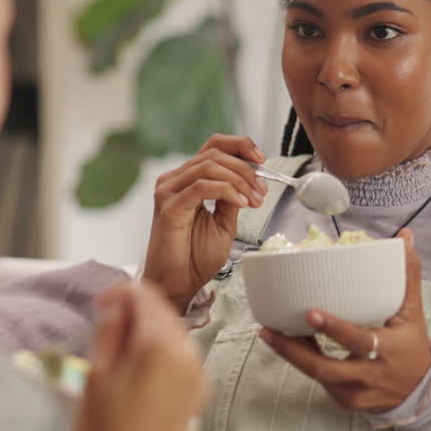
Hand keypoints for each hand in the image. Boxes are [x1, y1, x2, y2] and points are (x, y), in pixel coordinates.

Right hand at [75, 280, 204, 430]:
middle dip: (135, 309)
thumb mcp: (96, 376)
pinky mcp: (194, 399)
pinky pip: (179, 360)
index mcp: (161, 349)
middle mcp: (187, 361)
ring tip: (114, 347)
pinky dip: (157, 353)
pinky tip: (132, 368)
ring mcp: (196, 381)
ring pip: (173, 335)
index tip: (100, 303)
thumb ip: (110, 332)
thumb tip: (118, 307)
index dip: (119, 291)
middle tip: (104, 320)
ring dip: (146, 330)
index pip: (145, 295)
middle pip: (164, 312)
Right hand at [142, 134, 268, 312]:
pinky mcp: (169, 207)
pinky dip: (227, 190)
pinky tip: (241, 203)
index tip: (262, 159)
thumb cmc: (195, 257)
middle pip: (214, 154)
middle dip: (245, 169)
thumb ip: (232, 199)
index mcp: (187, 180)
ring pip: (209, 166)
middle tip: (262, 190)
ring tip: (254, 200)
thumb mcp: (224, 223)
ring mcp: (169, 192)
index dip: (240, 146)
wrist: (177, 284)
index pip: (213, 147)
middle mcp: (174, 181)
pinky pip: (202, 187)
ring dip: (239, 180)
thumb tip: (250, 180)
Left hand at [258, 229, 430, 413]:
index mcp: (387, 350)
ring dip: (291, 354)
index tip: (311, 312)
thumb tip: (405, 236)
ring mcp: (354, 392)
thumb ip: (407, 276)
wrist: (420, 393)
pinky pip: (319, 380)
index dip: (334, 328)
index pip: (359, 340)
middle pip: (325, 368)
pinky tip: (288, 343)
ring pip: (316, 375)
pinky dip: (303, 361)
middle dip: (294, 350)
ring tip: (269, 332)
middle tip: (269, 329)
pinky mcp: (344, 401)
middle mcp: (369, 375)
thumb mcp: (413, 313)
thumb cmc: (411, 346)